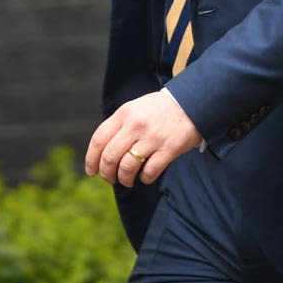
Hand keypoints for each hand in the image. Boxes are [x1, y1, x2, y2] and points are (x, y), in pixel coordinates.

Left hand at [84, 89, 201, 187]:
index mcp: (125, 113)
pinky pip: (149, 172)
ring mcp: (152, 138)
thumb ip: (119, 125)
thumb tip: (102, 153)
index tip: (92, 171)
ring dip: (124, 179)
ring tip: (127, 180)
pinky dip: (144, 179)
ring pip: (127, 168)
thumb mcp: (135, 108)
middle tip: (110, 178)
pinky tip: (146, 175)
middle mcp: (136, 125)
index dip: (91, 159)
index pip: (99, 139)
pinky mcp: (168, 149)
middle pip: (110, 157)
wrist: (191, 102)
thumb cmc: (159, 109)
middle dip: (106, 173)